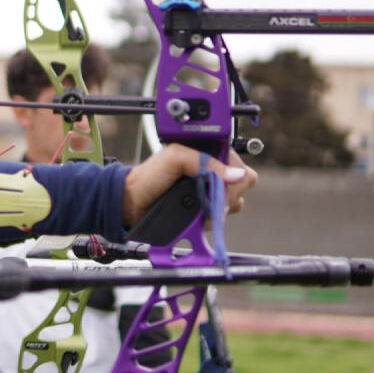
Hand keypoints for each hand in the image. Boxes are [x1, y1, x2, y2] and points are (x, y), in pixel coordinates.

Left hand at [120, 144, 256, 227]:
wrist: (132, 204)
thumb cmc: (149, 177)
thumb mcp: (174, 157)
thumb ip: (203, 161)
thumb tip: (236, 174)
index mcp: (208, 153)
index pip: (240, 163)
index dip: (233, 175)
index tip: (218, 184)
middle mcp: (213, 172)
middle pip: (242, 184)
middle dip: (226, 194)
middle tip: (205, 197)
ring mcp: (210, 192)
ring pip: (234, 203)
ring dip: (217, 207)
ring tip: (196, 206)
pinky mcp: (206, 211)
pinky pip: (221, 218)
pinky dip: (211, 219)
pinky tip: (196, 216)